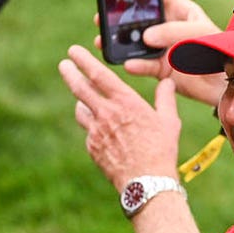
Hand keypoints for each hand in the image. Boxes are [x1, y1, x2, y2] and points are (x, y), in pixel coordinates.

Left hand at [59, 45, 181, 190]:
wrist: (146, 182)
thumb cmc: (161, 150)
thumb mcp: (169, 121)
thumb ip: (166, 98)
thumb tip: (167, 83)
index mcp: (125, 102)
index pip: (99, 74)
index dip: (84, 60)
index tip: (74, 51)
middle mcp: (106, 114)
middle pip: (79, 88)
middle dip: (70, 73)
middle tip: (64, 65)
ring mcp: (96, 132)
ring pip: (80, 110)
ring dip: (82, 102)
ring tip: (85, 101)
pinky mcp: (92, 147)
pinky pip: (88, 131)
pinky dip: (92, 127)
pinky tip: (102, 131)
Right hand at [93, 0, 226, 105]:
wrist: (229, 83)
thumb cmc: (220, 50)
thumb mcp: (200, 33)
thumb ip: (173, 31)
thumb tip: (146, 36)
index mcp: (181, 11)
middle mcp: (169, 28)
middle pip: (141, 18)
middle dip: (121, 16)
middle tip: (102, 15)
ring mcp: (164, 48)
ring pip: (137, 42)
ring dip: (120, 41)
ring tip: (102, 40)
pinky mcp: (163, 69)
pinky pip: (145, 65)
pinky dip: (135, 65)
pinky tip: (127, 63)